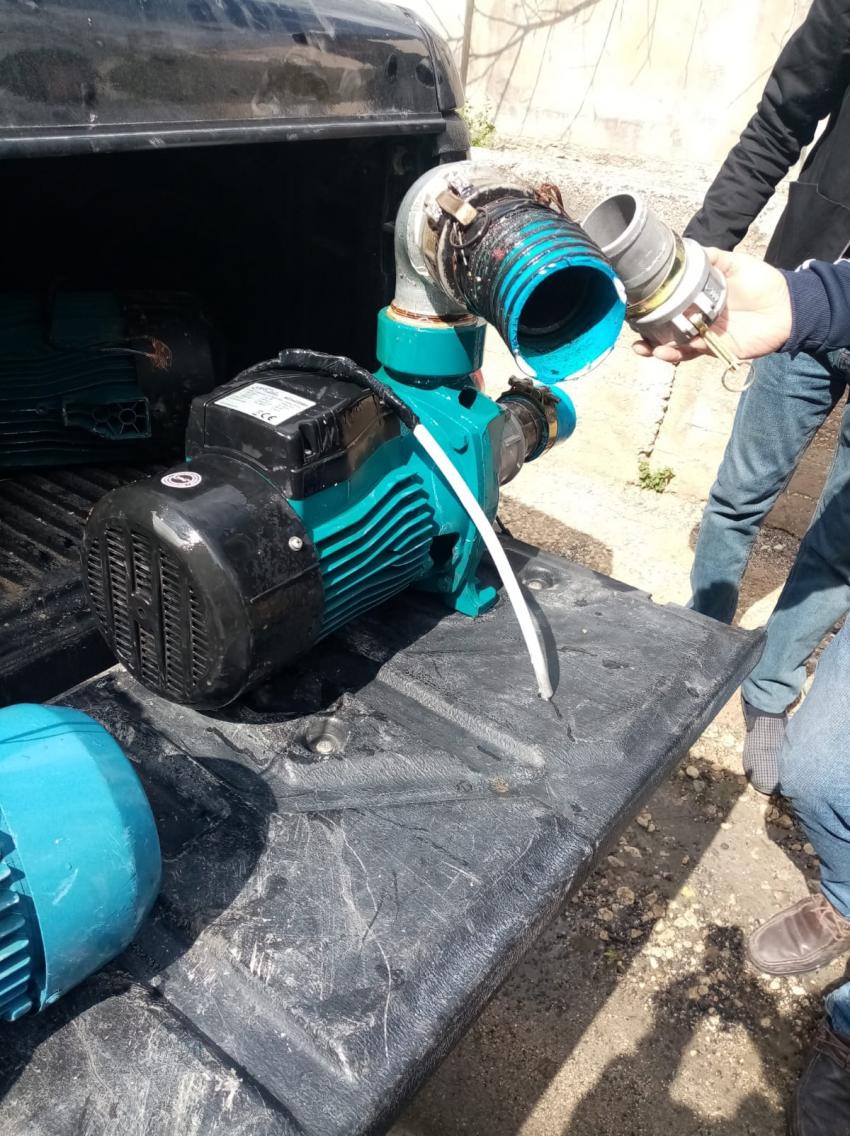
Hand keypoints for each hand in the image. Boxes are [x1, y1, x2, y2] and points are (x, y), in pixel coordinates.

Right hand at [631, 248, 792, 363]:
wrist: (787, 307)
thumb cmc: (763, 283)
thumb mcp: (735, 263)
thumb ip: (712, 258)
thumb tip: (686, 247)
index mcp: (697, 298)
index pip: (668, 303)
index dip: (650, 307)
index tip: (633, 306)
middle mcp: (695, 317)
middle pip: (664, 329)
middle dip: (644, 335)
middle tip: (632, 335)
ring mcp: (703, 335)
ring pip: (672, 344)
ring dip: (655, 349)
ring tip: (643, 348)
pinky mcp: (714, 349)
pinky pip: (691, 353)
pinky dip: (677, 353)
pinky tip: (665, 352)